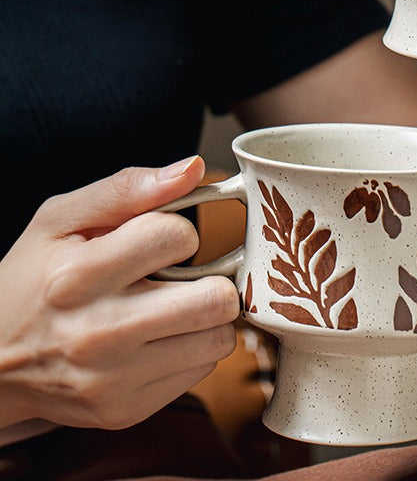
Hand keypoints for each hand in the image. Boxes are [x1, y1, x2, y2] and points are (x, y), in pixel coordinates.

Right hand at [0, 156, 238, 430]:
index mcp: (77, 276)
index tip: (161, 241)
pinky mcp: (126, 410)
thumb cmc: (33, 278)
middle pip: (216, 299)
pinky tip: (158, 338)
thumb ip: (128, 188)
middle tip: (187, 277)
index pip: (179, 236)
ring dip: (207, 318)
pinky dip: (191, 349)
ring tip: (174, 307)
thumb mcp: (61, 219)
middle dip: (212, 279)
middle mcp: (97, 333)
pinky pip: (201, 370)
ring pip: (219, 339)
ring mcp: (113, 379)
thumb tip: (193, 169)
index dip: (179, 231)